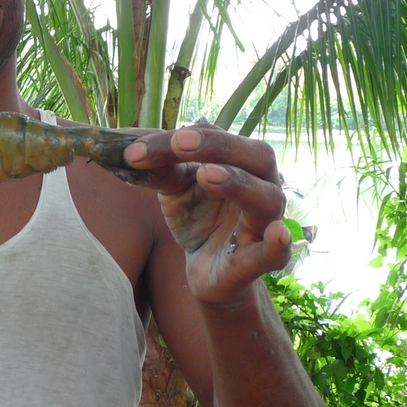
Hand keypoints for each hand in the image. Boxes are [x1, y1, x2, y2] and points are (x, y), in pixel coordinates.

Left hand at [124, 125, 289, 305]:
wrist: (205, 269)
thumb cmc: (196, 216)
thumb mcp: (173, 189)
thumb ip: (158, 169)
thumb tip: (129, 150)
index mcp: (240, 161)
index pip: (212, 137)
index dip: (173, 140)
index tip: (134, 149)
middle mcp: (261, 186)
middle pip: (255, 155)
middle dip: (217, 146)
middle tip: (179, 142)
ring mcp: (264, 223)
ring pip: (265, 198)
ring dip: (237, 184)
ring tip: (206, 175)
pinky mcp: (259, 261)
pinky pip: (275, 253)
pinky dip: (277, 245)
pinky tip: (278, 234)